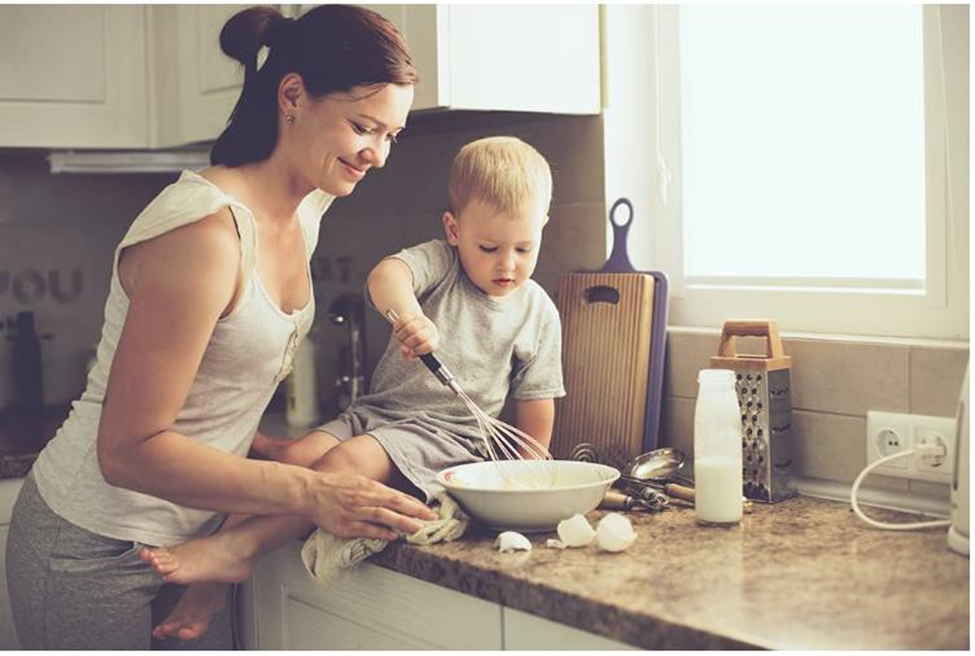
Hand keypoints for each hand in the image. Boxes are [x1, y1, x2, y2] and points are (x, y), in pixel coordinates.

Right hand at [306, 472, 436, 540]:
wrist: (310, 492)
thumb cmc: (335, 486)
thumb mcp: (359, 482)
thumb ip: (378, 491)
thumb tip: (397, 498)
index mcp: (369, 486)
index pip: (398, 496)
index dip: (415, 504)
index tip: (430, 511)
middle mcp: (364, 498)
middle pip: (394, 504)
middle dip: (415, 512)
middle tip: (432, 519)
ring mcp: (354, 512)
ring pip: (383, 516)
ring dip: (402, 522)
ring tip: (417, 529)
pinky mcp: (345, 525)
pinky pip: (365, 530)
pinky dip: (380, 533)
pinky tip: (392, 537)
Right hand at [391, 311, 438, 359]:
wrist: (412, 321)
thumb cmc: (414, 340)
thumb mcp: (413, 350)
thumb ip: (410, 354)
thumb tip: (406, 351)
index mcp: (433, 339)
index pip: (430, 346)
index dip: (419, 350)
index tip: (412, 351)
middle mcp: (430, 329)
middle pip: (418, 337)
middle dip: (408, 343)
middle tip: (404, 343)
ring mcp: (422, 320)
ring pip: (409, 329)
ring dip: (401, 336)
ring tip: (401, 337)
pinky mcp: (413, 313)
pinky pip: (402, 321)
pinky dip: (397, 327)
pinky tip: (399, 330)